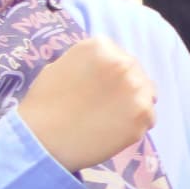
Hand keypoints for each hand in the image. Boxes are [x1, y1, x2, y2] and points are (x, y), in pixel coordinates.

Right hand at [18, 36, 157, 170]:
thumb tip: (99, 66)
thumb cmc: (42, 106)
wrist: (41, 141)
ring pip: (146, 93)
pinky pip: (149, 117)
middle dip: (123, 86)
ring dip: (133, 103)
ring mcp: (136, 89)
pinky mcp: (143, 115)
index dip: (108, 72)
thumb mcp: (57, 68)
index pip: (116, 54)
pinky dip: (136, 124)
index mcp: (100, 47)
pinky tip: (115, 131)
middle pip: (135, 71)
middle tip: (105, 104)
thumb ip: (84, 62)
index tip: (98, 85)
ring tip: (110, 117)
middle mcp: (123, 62)